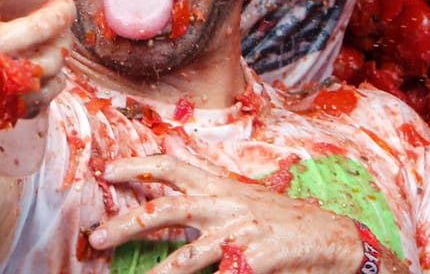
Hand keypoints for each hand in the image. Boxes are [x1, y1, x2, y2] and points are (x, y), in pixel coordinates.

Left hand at [88, 142, 381, 273]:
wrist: (332, 238)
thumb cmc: (280, 221)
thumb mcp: (240, 196)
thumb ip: (204, 187)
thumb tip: (169, 166)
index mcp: (219, 186)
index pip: (171, 166)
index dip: (137, 166)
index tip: (107, 170)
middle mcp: (225, 204)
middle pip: (166, 208)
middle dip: (127, 222)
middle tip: (97, 236)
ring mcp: (241, 233)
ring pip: (188, 255)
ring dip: (158, 273)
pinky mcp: (257, 260)